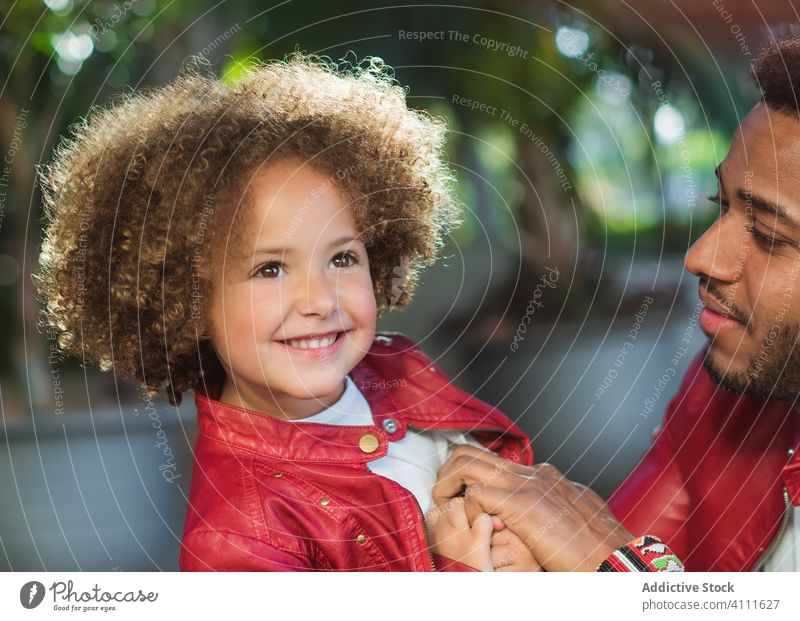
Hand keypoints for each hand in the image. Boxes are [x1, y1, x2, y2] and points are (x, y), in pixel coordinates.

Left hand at [432, 445, 632, 570]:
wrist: (622, 562)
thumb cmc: (601, 551)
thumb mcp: (574, 521)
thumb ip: (550, 511)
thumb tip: (534, 514)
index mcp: (544, 476)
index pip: (492, 460)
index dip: (468, 476)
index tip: (458, 495)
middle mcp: (533, 473)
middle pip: (471, 452)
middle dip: (447, 472)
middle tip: (441, 496)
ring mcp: (527, 485)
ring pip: (465, 463)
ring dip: (445, 484)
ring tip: (443, 506)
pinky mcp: (522, 505)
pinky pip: (474, 494)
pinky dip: (463, 508)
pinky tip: (466, 526)